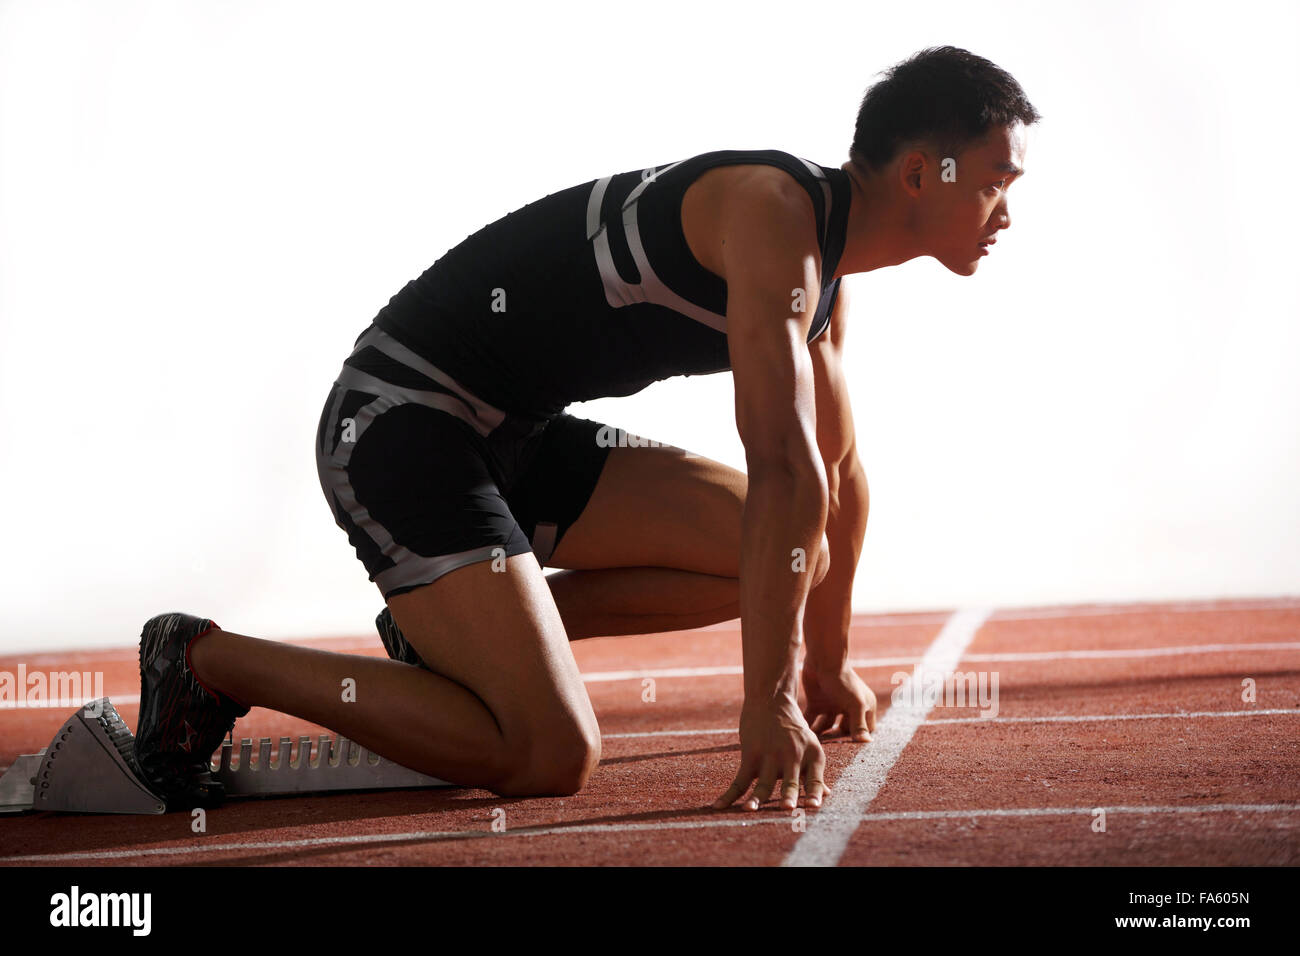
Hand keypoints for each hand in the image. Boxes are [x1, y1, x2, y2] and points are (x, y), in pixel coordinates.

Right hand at [713, 698, 827, 810]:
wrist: (771, 699)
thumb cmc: (792, 727)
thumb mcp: (809, 744)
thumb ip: (814, 771)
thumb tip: (826, 794)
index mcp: (812, 754)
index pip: (814, 779)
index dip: (814, 793)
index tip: (812, 806)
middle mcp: (793, 755)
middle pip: (790, 781)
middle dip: (788, 795)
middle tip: (786, 807)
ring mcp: (771, 754)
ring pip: (763, 783)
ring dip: (755, 798)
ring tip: (748, 810)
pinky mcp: (750, 753)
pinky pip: (740, 779)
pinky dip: (730, 795)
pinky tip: (718, 806)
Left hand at [802, 663, 875, 741]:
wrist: (823, 659)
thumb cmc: (843, 681)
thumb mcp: (854, 704)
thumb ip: (859, 724)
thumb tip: (867, 743)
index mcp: (864, 707)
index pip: (865, 729)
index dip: (858, 738)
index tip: (849, 748)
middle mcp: (848, 707)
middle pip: (844, 729)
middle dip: (837, 738)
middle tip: (829, 749)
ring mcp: (832, 704)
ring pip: (827, 726)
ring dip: (821, 734)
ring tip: (814, 743)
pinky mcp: (816, 701)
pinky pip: (812, 718)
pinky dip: (808, 726)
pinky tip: (802, 734)